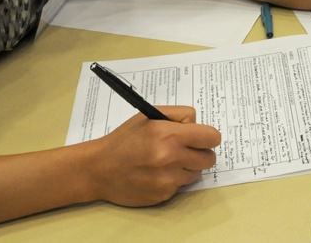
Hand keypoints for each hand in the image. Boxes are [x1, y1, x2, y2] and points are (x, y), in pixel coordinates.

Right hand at [91, 105, 220, 206]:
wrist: (99, 169)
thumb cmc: (125, 139)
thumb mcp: (150, 116)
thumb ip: (179, 115)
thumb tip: (198, 125)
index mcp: (169, 135)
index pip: (212, 137)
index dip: (208, 136)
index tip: (201, 137)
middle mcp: (171, 158)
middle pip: (209, 158)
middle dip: (200, 152)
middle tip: (184, 149)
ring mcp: (168, 180)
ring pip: (196, 173)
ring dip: (187, 167)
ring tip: (166, 161)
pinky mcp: (163, 195)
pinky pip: (180, 186)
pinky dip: (173, 180)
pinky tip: (156, 173)